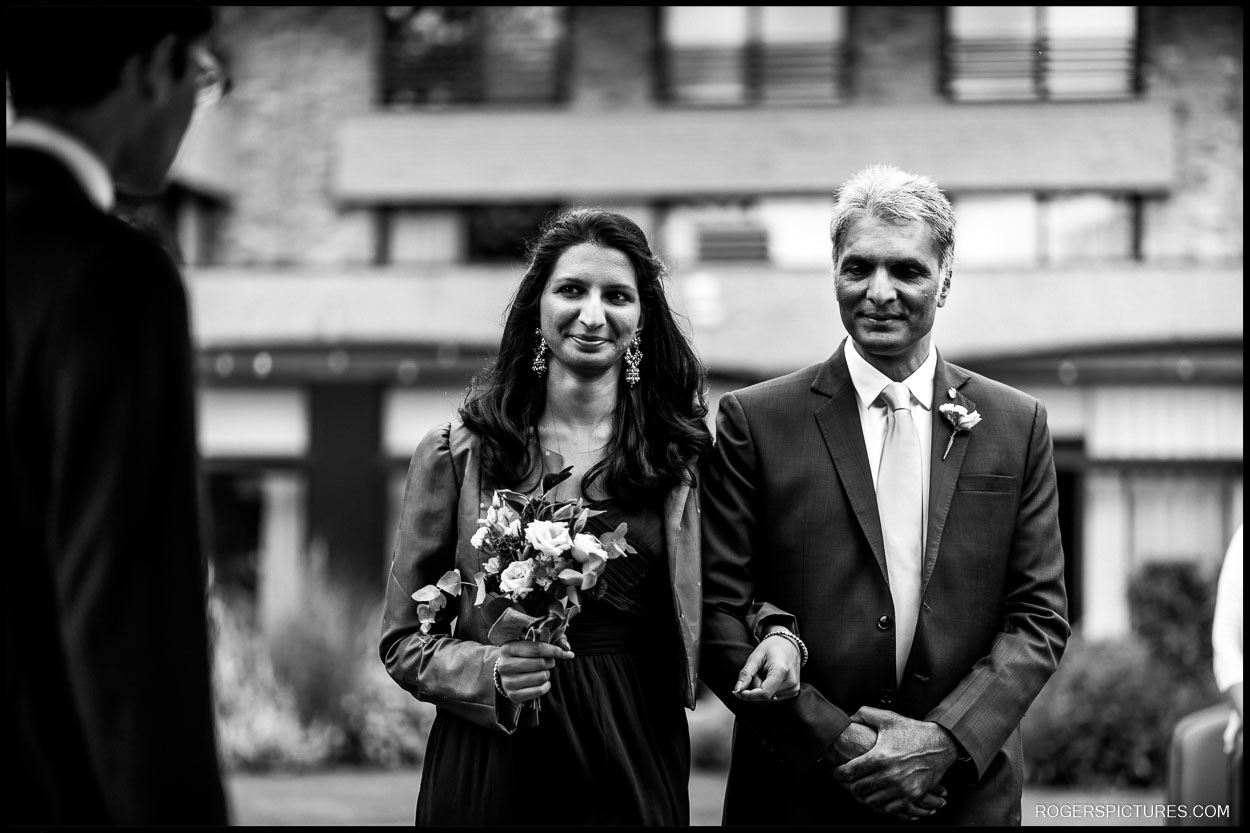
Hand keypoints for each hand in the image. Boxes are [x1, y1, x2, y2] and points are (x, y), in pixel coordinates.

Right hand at [495, 640, 572, 703]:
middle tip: (548, 662)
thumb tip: (567, 648)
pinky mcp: (513, 695)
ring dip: (547, 674)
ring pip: (541, 677)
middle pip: (540, 663)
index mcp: (508, 648)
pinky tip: (542, 682)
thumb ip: (551, 641)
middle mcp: (505, 665)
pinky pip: (540, 690)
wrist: (505, 674)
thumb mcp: (531, 644)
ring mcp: (508, 682)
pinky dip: (546, 686)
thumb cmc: (522, 656)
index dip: (554, 650)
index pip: (537, 649)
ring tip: (541, 672)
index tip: (567, 654)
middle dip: (550, 662)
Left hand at [733, 629, 800, 701]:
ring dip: (762, 688)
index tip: (737, 692)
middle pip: (765, 695)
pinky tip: (771, 678)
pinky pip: (775, 697)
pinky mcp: (794, 691)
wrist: (788, 644)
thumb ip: (746, 674)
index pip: (764, 693)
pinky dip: (769, 689)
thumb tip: (737, 690)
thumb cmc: (771, 648)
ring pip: (769, 697)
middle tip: (759, 671)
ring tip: (767, 673)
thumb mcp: (755, 656)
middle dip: (755, 687)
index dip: (749, 695)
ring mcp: (794, 688)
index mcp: (781, 671)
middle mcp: (791, 682)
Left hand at [831, 707, 958, 818]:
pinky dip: (880, 805)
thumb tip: (850, 717)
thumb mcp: (888, 718)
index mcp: (880, 756)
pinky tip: (876, 797)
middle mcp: (889, 775)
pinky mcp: (911, 795)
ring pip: (872, 801)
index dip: (838, 773)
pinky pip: (890, 808)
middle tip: (844, 782)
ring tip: (858, 789)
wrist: (941, 744)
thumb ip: (865, 714)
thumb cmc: (913, 731)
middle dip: (848, 785)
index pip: (850, 772)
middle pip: (858, 788)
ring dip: (863, 796)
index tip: (834, 772)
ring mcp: (901, 787)